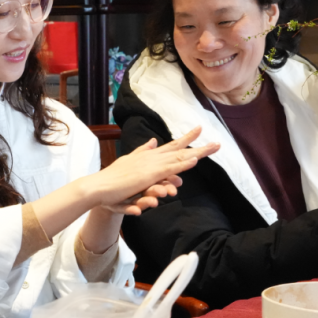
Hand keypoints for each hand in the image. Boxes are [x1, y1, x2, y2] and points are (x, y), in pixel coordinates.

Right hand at [88, 126, 218, 209]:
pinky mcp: (148, 175)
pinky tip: (194, 160)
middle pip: (180, 149)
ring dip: (197, 152)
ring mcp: (151, 165)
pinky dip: (182, 163)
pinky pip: (169, 169)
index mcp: (149, 156)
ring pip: (179, 157)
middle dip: (198, 145)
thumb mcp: (130, 163)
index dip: (187, 138)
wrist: (100, 187)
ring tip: (213, 148)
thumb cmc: (114, 180)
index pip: (172, 145)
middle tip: (218, 143)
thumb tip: (153, 141)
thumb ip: (143, 152)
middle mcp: (152, 157)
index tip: (199, 130)